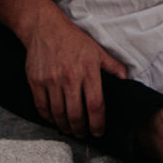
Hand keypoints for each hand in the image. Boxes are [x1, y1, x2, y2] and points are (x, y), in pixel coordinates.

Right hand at [22, 14, 128, 137]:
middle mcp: (70, 77)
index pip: (95, 106)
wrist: (44, 27)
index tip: (98, 132)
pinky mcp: (36, 81)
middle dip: (80, 131)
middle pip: (76, 115)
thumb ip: (113, 67)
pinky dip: (48, 118)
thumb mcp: (97, 50)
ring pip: (58, 114)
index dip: (97, 124)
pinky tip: (54, 120)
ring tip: (70, 130)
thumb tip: (127, 81)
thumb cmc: (73, 40)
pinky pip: (42, 107)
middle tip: (83, 135)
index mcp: (88, 70)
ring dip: (65, 127)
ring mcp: (51, 80)